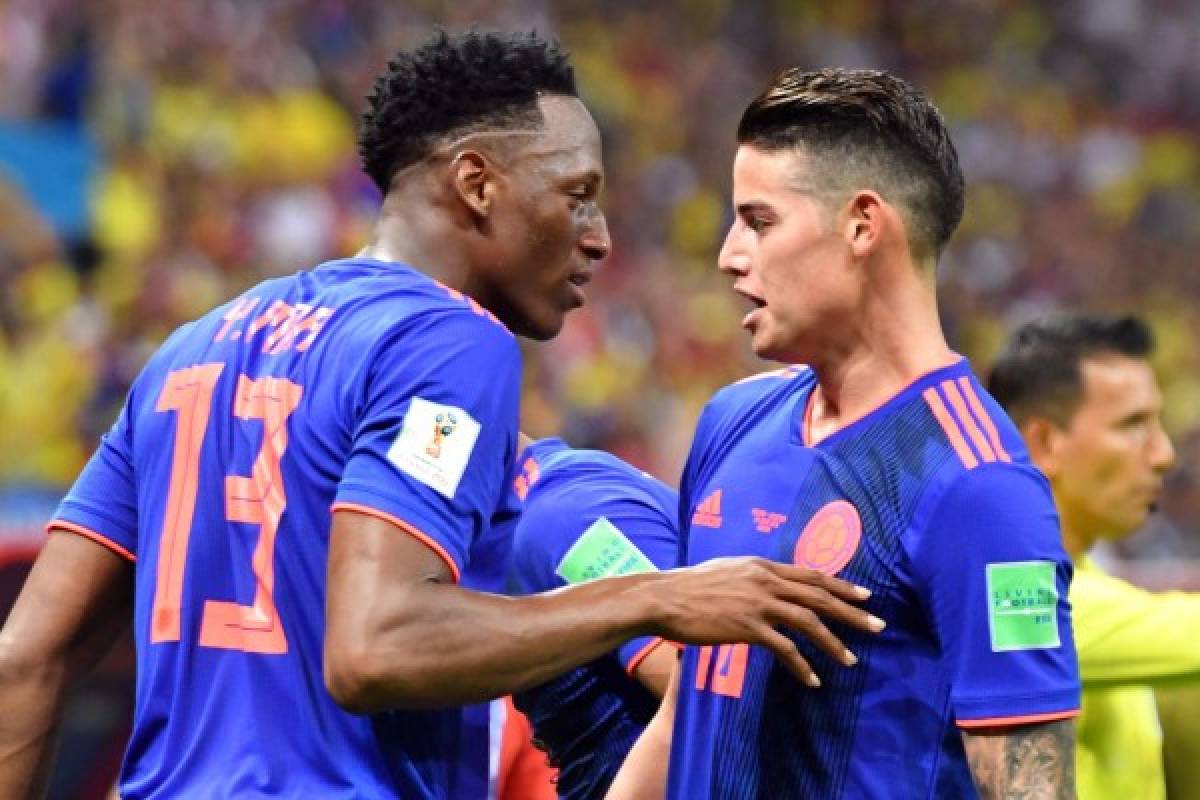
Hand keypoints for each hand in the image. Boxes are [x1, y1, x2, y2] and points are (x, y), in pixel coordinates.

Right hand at [645, 557, 883, 687]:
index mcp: (762, 566)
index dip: (840, 586)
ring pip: (808, 621)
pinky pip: (785, 648)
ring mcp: (758, 602)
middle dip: (851, 612)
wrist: (664, 598)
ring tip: (851, 660)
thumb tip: (765, 582)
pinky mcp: (747, 626)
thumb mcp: (726, 571)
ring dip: (833, 642)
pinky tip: (812, 679)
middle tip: (877, 625)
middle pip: (818, 595)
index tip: (863, 596)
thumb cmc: (688, 587)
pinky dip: (802, 665)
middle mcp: (765, 580)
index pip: (811, 575)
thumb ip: (750, 576)